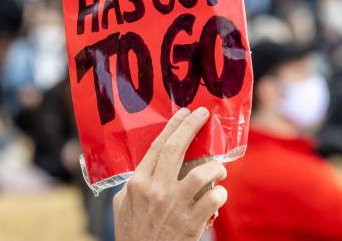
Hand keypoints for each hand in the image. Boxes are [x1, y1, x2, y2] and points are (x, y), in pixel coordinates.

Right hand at [113, 108, 226, 240]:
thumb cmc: (131, 233)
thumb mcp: (122, 204)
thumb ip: (134, 181)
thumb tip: (148, 163)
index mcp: (138, 182)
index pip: (157, 146)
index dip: (172, 127)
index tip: (184, 113)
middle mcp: (155, 190)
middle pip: (175, 149)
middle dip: (191, 127)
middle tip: (204, 115)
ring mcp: (174, 206)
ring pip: (200, 174)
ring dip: (214, 167)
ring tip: (219, 167)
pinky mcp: (191, 224)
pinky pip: (212, 200)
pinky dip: (219, 194)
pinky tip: (219, 194)